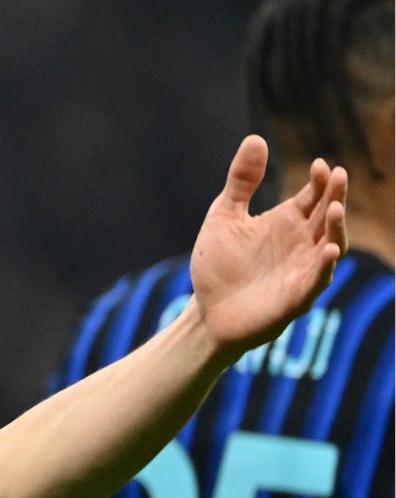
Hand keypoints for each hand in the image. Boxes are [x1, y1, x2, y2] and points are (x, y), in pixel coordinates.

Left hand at [190, 135, 347, 355]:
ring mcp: (302, 269)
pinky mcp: (297, 296)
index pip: (314, 195)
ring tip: (337, 209)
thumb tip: (255, 138)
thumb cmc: (218, 266)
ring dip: (336, 228)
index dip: (320, 181)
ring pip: (330, 244)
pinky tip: (330, 250)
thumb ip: (241, 182)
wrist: (206, 312)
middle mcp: (301, 242)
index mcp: (287, 221)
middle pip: (327, 215)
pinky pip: (318, 279)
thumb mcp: (224, 217)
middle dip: (335, 196)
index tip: (319, 164)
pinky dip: (325, 265)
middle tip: (338, 175)